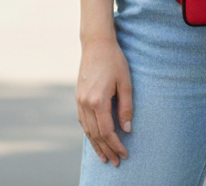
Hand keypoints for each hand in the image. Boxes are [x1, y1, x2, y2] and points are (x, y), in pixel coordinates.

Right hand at [76, 36, 132, 166]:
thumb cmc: (114, 61)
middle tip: (116, 162)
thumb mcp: (126, 83)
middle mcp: (85, 103)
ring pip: (87, 130)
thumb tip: (127, 129)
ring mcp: (79, 100)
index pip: (107, 131)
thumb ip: (126, 107)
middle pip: (96, 134)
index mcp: (98, 101)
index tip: (125, 153)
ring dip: (96, 145)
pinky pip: (82, 121)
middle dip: (106, 150)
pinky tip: (95, 139)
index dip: (117, 145)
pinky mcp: (78, 97)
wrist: (96, 44)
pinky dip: (89, 133)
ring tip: (104, 157)